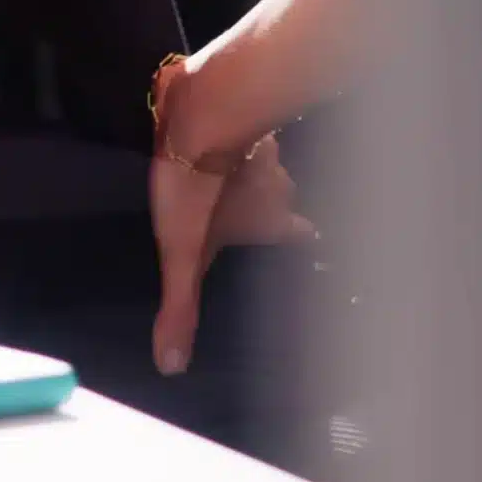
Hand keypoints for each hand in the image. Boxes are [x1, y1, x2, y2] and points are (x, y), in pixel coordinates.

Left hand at [150, 60, 313, 375]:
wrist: (199, 114)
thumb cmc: (196, 189)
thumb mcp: (180, 256)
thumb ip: (179, 308)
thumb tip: (172, 367)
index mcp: (271, 219)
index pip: (295, 232)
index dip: (297, 234)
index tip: (309, 234)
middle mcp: (278, 184)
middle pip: (283, 197)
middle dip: (273, 202)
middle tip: (260, 205)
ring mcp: (262, 147)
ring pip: (266, 162)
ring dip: (252, 168)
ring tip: (231, 172)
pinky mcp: (235, 116)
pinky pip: (240, 129)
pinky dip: (230, 135)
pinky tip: (210, 135)